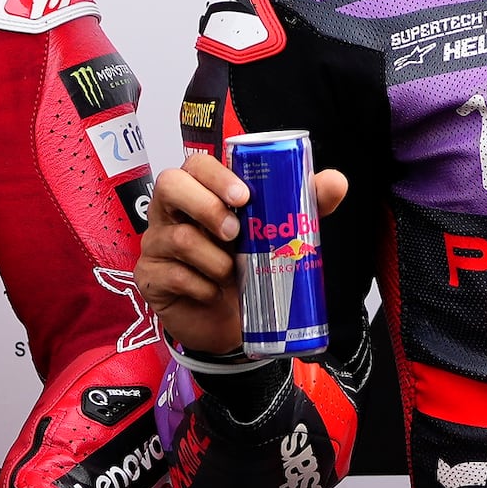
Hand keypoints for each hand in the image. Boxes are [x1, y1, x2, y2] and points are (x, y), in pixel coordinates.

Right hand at [134, 148, 346, 361]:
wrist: (230, 322)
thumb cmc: (247, 268)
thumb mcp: (279, 234)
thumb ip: (304, 205)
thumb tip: (336, 181)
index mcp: (199, 192)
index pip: (195, 165)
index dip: (217, 176)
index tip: (244, 197)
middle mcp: (171, 212)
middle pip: (169, 185)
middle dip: (207, 207)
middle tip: (236, 234)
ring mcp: (157, 244)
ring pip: (179, 238)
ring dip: (214, 259)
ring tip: (231, 273)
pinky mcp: (150, 278)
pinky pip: (174, 276)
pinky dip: (202, 286)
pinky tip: (213, 293)